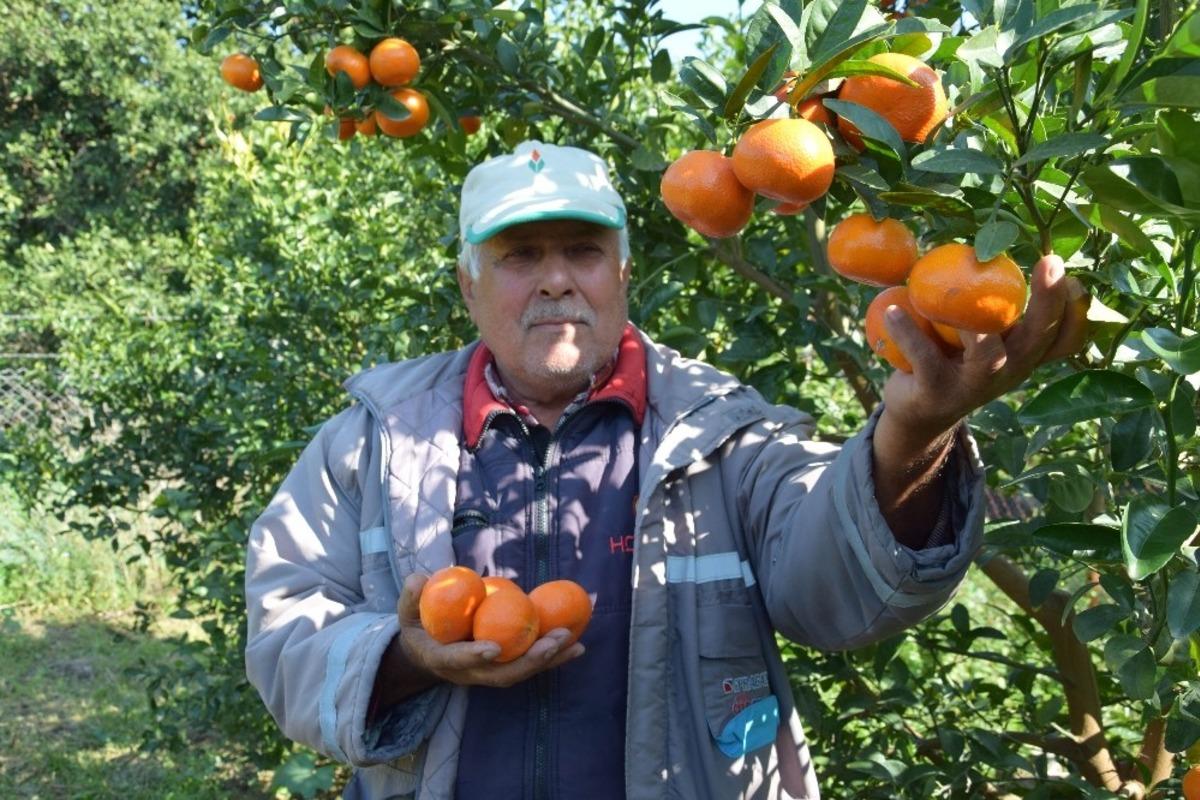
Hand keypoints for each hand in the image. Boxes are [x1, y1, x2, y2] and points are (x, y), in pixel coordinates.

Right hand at [396, 573, 583, 688]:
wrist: (425, 653)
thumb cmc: (417, 626)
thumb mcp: (407, 612)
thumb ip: (411, 597)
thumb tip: (419, 579)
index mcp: (443, 660)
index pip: (459, 660)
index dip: (475, 656)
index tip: (493, 648)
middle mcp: (470, 673)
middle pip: (502, 674)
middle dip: (530, 660)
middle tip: (554, 641)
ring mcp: (489, 673)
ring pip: (521, 671)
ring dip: (549, 659)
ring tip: (575, 643)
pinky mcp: (504, 667)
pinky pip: (530, 663)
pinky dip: (553, 656)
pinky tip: (576, 644)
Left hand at [880, 253, 1087, 444]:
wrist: (919, 411)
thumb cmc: (955, 357)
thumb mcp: (982, 334)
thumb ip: (991, 303)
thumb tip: (987, 237)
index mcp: (1024, 353)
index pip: (1066, 336)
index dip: (1076, 309)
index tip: (1074, 276)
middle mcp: (1010, 370)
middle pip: (1038, 338)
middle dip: (1049, 302)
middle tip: (1051, 263)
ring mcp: (976, 385)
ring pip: (988, 355)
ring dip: (975, 325)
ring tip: (954, 296)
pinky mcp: (939, 393)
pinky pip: (926, 359)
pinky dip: (908, 333)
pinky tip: (891, 310)